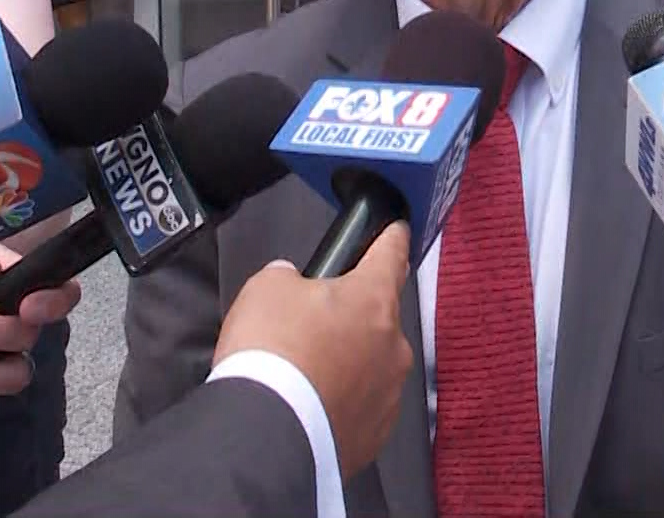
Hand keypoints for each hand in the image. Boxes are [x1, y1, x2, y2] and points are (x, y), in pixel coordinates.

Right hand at [216, 223, 413, 475]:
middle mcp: (393, 345)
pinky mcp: (376, 433)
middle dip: (350, 317)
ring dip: (346, 363)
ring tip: (304, 375)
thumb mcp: (266, 289)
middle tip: (311, 326)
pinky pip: (360, 406)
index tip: (397, 230)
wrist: (266, 435)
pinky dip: (340, 402)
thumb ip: (288, 278)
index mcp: (374, 299)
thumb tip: (293, 286)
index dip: (391, 237)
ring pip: (370, 365)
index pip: (391, 254)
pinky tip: (310, 407)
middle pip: (378, 317)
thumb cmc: (271, 353)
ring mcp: (389, 393)